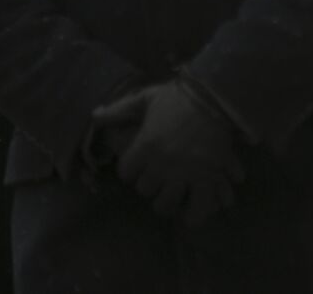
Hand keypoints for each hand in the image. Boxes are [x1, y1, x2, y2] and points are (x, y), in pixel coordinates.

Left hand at [92, 79, 243, 225]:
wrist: (218, 97)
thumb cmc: (181, 98)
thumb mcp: (148, 98)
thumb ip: (120, 109)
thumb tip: (94, 115)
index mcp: (145, 146)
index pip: (126, 172)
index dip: (130, 170)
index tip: (137, 166)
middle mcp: (161, 164)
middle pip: (144, 189)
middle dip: (149, 184)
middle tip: (158, 177)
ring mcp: (184, 173)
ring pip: (165, 203)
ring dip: (167, 200)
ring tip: (173, 195)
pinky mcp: (207, 177)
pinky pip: (198, 206)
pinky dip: (194, 214)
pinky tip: (191, 216)